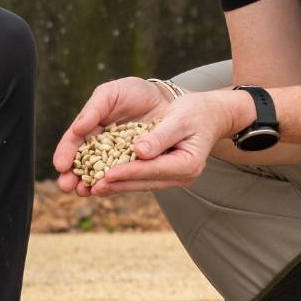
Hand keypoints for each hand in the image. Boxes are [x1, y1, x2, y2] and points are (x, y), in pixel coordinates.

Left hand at [65, 89, 245, 194]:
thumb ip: (160, 136)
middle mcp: (180, 175)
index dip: (127, 172)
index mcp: (187, 163)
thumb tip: (139, 152)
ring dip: (114, 186)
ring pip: (139, 183)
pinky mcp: (163, 172)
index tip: (106, 175)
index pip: (152, 169)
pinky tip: (101, 179)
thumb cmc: (196, 112)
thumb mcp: (180, 118)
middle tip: (90, 189)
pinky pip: (139, 177)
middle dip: (115, 185)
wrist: (210, 114)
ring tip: (90, 189)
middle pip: (143, 182)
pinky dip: (120, 178)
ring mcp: (172, 176)